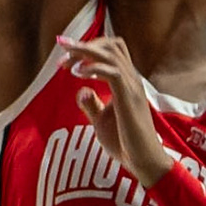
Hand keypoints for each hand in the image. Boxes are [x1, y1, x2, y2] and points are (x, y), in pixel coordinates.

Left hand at [61, 35, 171, 188]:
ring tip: (65, 61)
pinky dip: (94, 67)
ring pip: (111, 54)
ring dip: (85, 51)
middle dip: (84, 44)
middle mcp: (131, 79)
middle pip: (111, 45)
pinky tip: (78, 74)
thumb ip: (92, 105)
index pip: (111, 50)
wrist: (143, 162)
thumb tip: (82, 90)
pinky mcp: (129, 98)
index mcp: (126, 82)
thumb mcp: (101, 120)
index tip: (64, 57)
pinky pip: (113, 72)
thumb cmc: (125, 142)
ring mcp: (132, 87)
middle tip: (61, 49)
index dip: (87, 47)